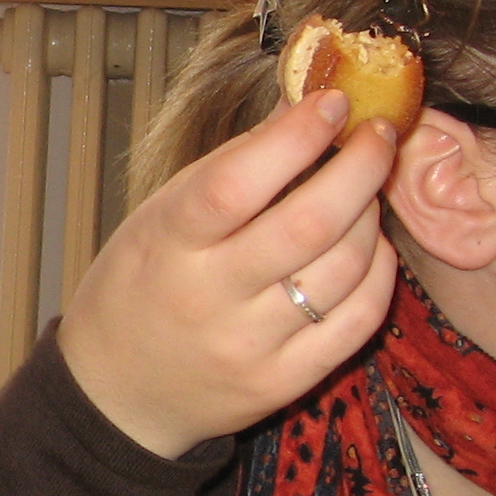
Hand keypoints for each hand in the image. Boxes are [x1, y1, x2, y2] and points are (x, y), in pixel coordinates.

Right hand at [58, 90, 399, 458]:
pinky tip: (369, 248)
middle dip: (360, 167)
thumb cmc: (138, 288)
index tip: (332, 102)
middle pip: (308, 225)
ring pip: (343, 269)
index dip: (295, 137)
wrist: (118, 393)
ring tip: (366, 192)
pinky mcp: (283, 383)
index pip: (237, 186)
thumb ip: (228, 168)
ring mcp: (249, 346)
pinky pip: (357, 322)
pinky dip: (377, 273)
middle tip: (377, 135)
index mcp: (167, 245)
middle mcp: (208, 299)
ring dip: (370, 216)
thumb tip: (301, 107)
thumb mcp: (157, 219)